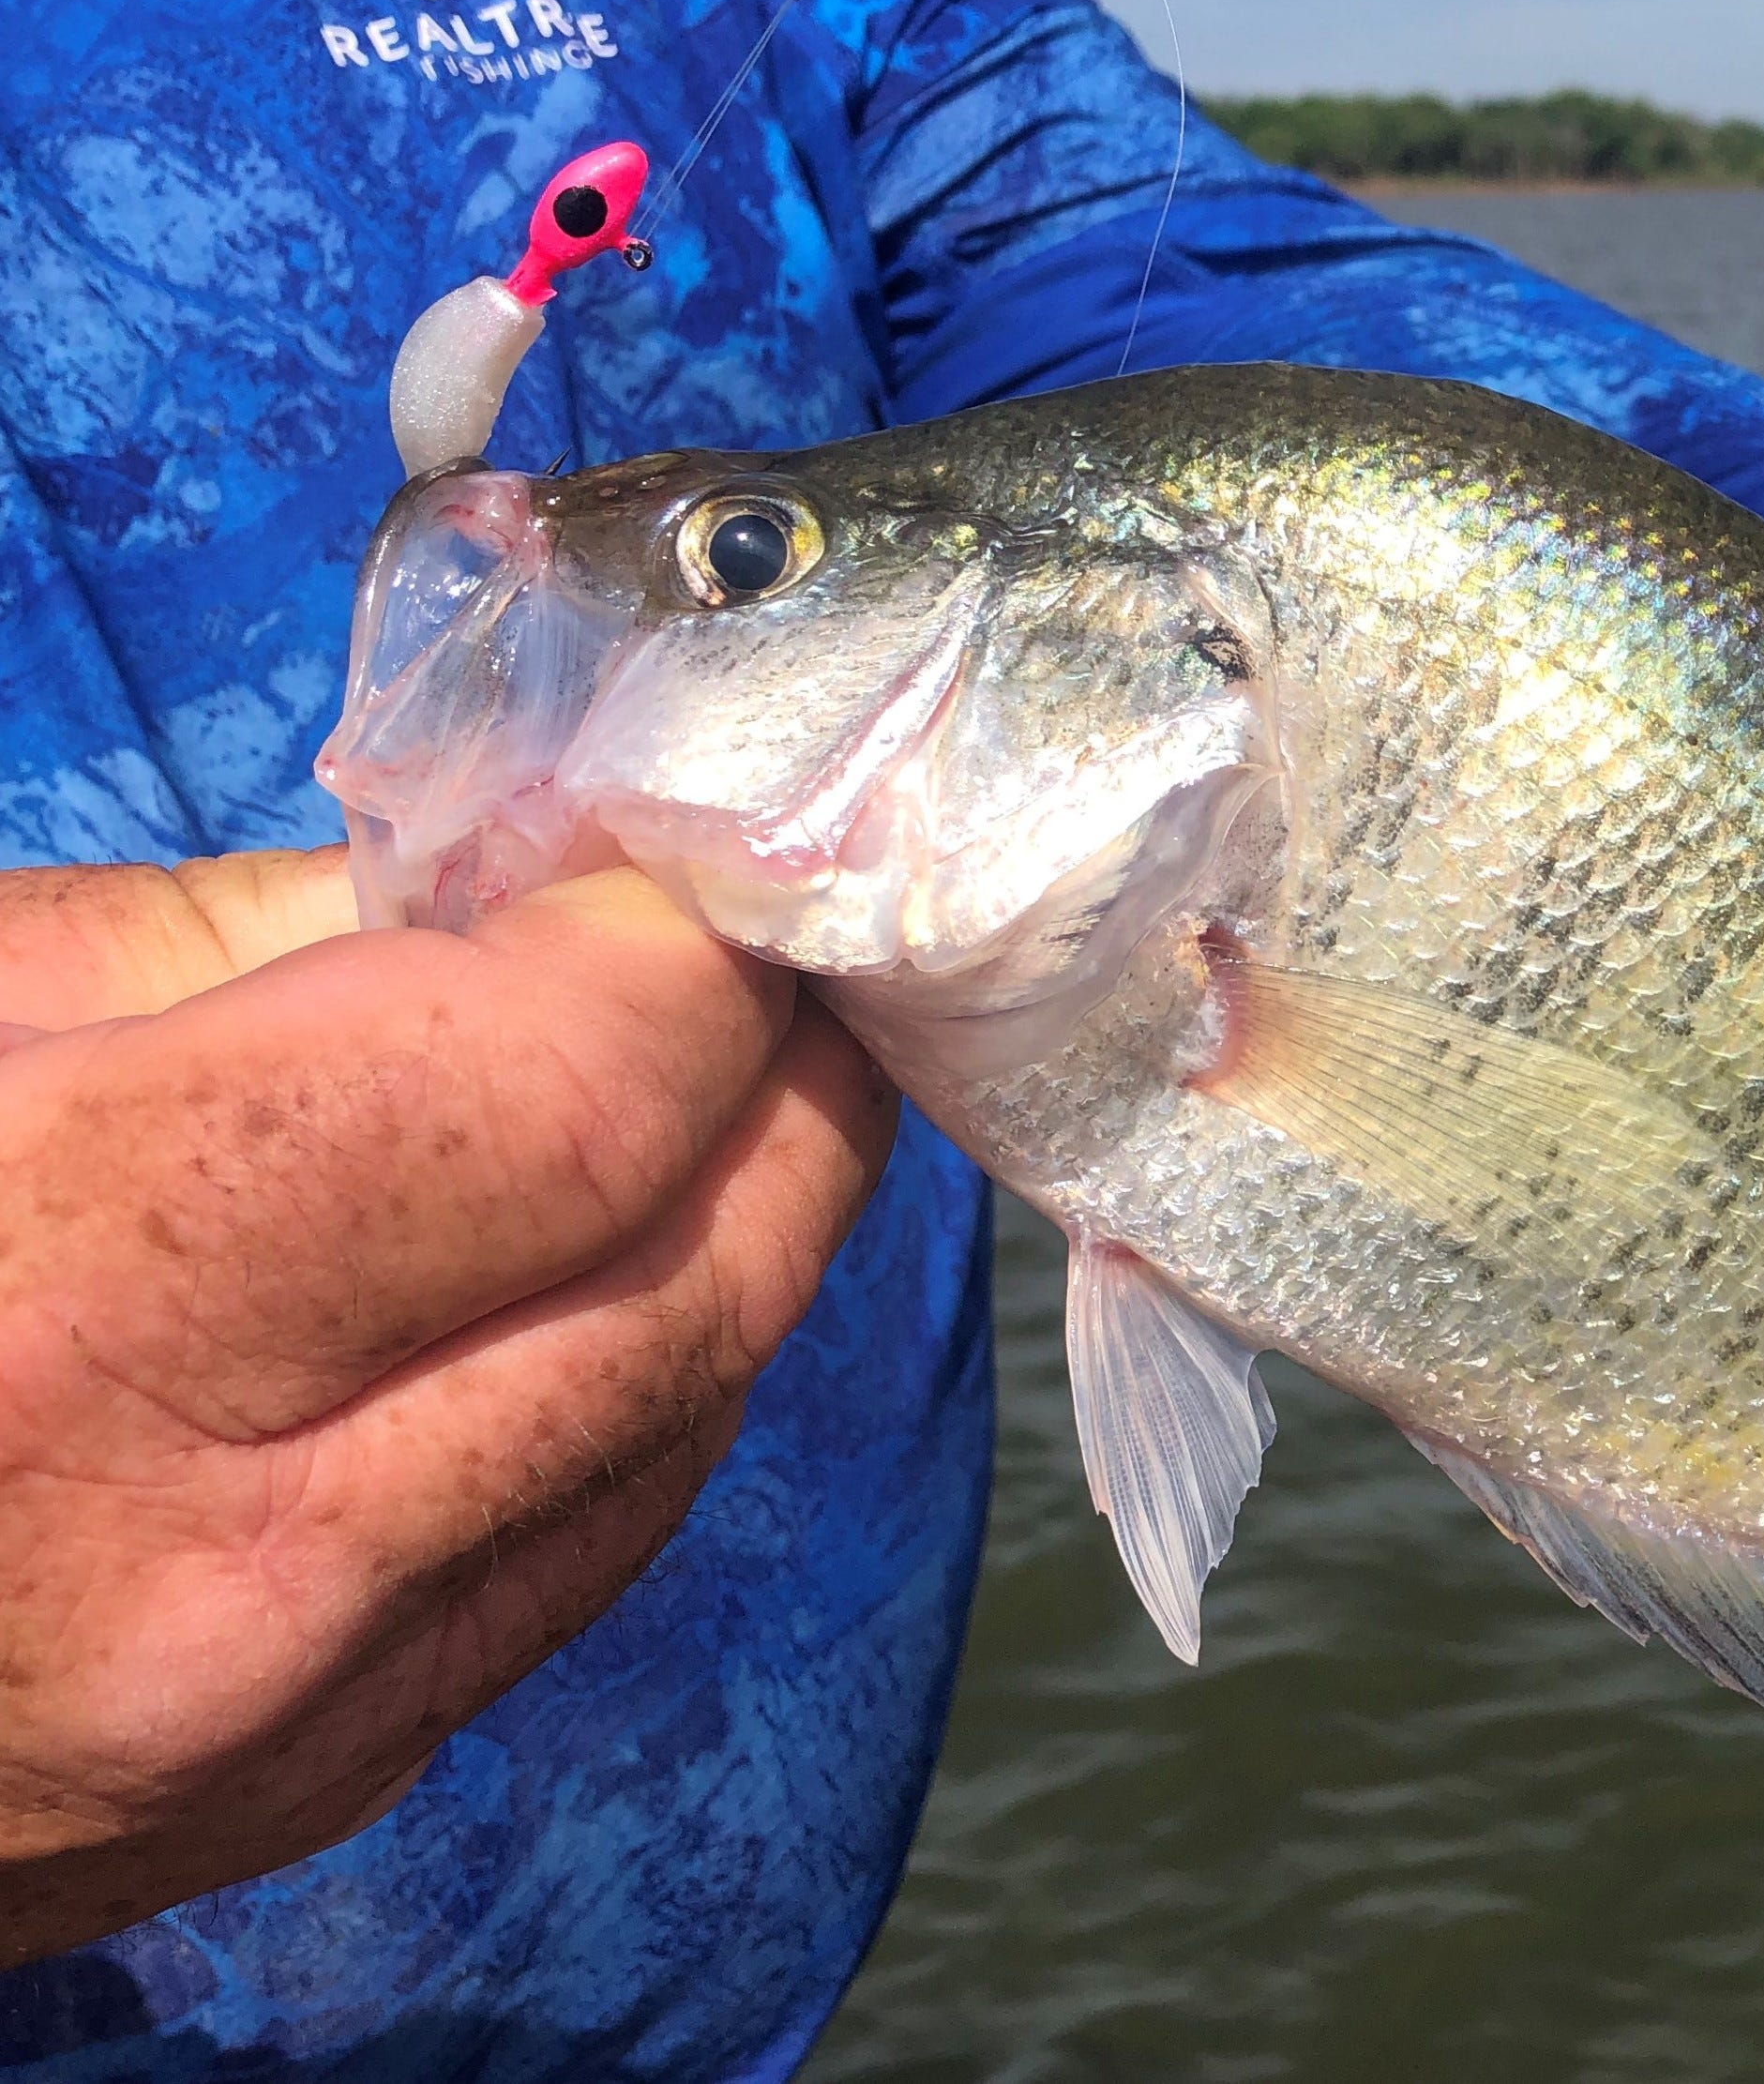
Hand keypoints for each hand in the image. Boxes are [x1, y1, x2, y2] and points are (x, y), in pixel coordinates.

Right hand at [0, 850, 896, 1961]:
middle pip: (698, 1274)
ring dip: (746, 1231)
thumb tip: (493, 894)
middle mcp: (230, 1560)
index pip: (579, 1091)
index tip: (705, 851)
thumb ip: (216, 949)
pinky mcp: (304, 1799)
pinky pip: (578, 1552)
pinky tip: (611, 1274)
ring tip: (732, 1082)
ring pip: (680, 1426)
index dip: (690, 945)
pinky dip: (636, 1384)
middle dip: (788, 1079)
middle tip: (798, 944)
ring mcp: (285, 1721)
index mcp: (80, 1302)